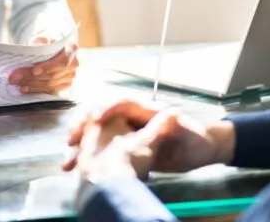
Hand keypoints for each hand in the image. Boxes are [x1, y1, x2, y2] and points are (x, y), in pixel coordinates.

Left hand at [8, 36, 78, 94]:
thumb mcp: (45, 37)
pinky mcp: (65, 85)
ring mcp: (70, 76)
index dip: (48, 67)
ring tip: (17, 82)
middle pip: (53, 75)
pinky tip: (24, 88)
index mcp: (71, 49)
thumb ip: (40, 41)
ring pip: (50, 85)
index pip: (61, 62)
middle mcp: (74, 64)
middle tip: (15, 77)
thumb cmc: (49, 43)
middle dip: (32, 77)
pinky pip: (50, 90)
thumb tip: (32, 47)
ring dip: (31, 85)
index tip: (33, 71)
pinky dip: (36, 90)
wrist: (54, 49)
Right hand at [63, 100, 235, 172]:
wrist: (200, 152)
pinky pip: (99, 148)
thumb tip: (172, 113)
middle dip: (84, 123)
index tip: (95, 118)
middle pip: (101, 114)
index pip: (121, 102)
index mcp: (145, 109)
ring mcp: (125, 130)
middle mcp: (131, 117)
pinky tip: (75, 167)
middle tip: (72, 137)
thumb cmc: (196, 138)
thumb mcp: (188, 132)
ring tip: (69, 159)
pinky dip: (86, 156)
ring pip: (95, 132)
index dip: (107, 107)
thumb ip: (177, 124)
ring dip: (80, 143)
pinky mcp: (123, 145)